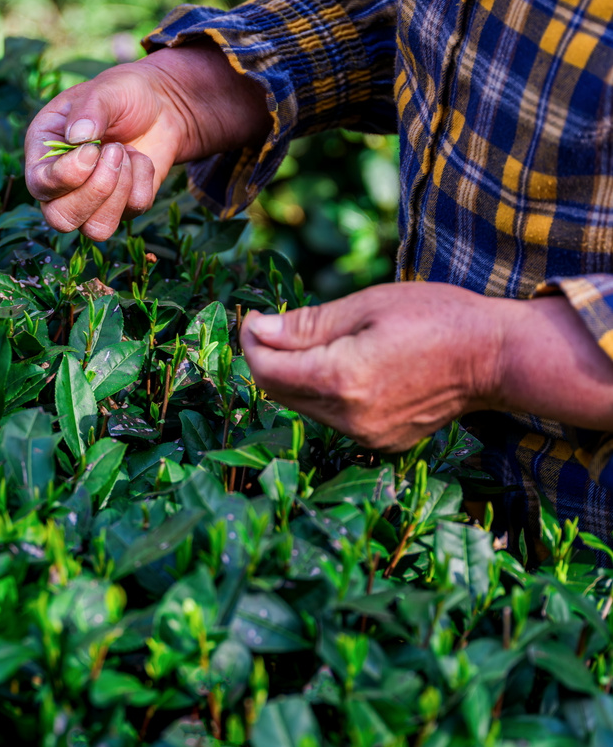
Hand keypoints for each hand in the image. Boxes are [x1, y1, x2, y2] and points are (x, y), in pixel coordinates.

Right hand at [24, 41, 269, 239]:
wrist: (162, 105)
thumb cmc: (123, 94)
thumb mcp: (105, 90)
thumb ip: (90, 110)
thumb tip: (79, 137)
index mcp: (44, 152)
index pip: (39, 185)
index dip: (67, 176)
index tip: (93, 149)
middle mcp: (63, 183)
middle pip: (62, 219)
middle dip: (95, 191)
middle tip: (116, 151)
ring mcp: (93, 200)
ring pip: (96, 229)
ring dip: (119, 192)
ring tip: (127, 154)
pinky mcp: (124, 208)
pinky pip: (132, 212)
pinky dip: (143, 182)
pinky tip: (140, 159)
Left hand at [240, 282, 504, 452]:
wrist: (495, 358)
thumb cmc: (437, 318)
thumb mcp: (368, 306)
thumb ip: (307, 324)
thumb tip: (259, 330)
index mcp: (342, 379)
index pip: (268, 371)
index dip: (251, 343)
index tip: (253, 318)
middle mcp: (349, 417)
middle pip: (280, 393)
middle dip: (267, 358)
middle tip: (273, 325)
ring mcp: (366, 435)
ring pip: (304, 407)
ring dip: (295, 376)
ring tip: (314, 340)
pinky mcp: (381, 441)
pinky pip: (332, 417)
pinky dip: (323, 391)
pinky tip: (343, 364)